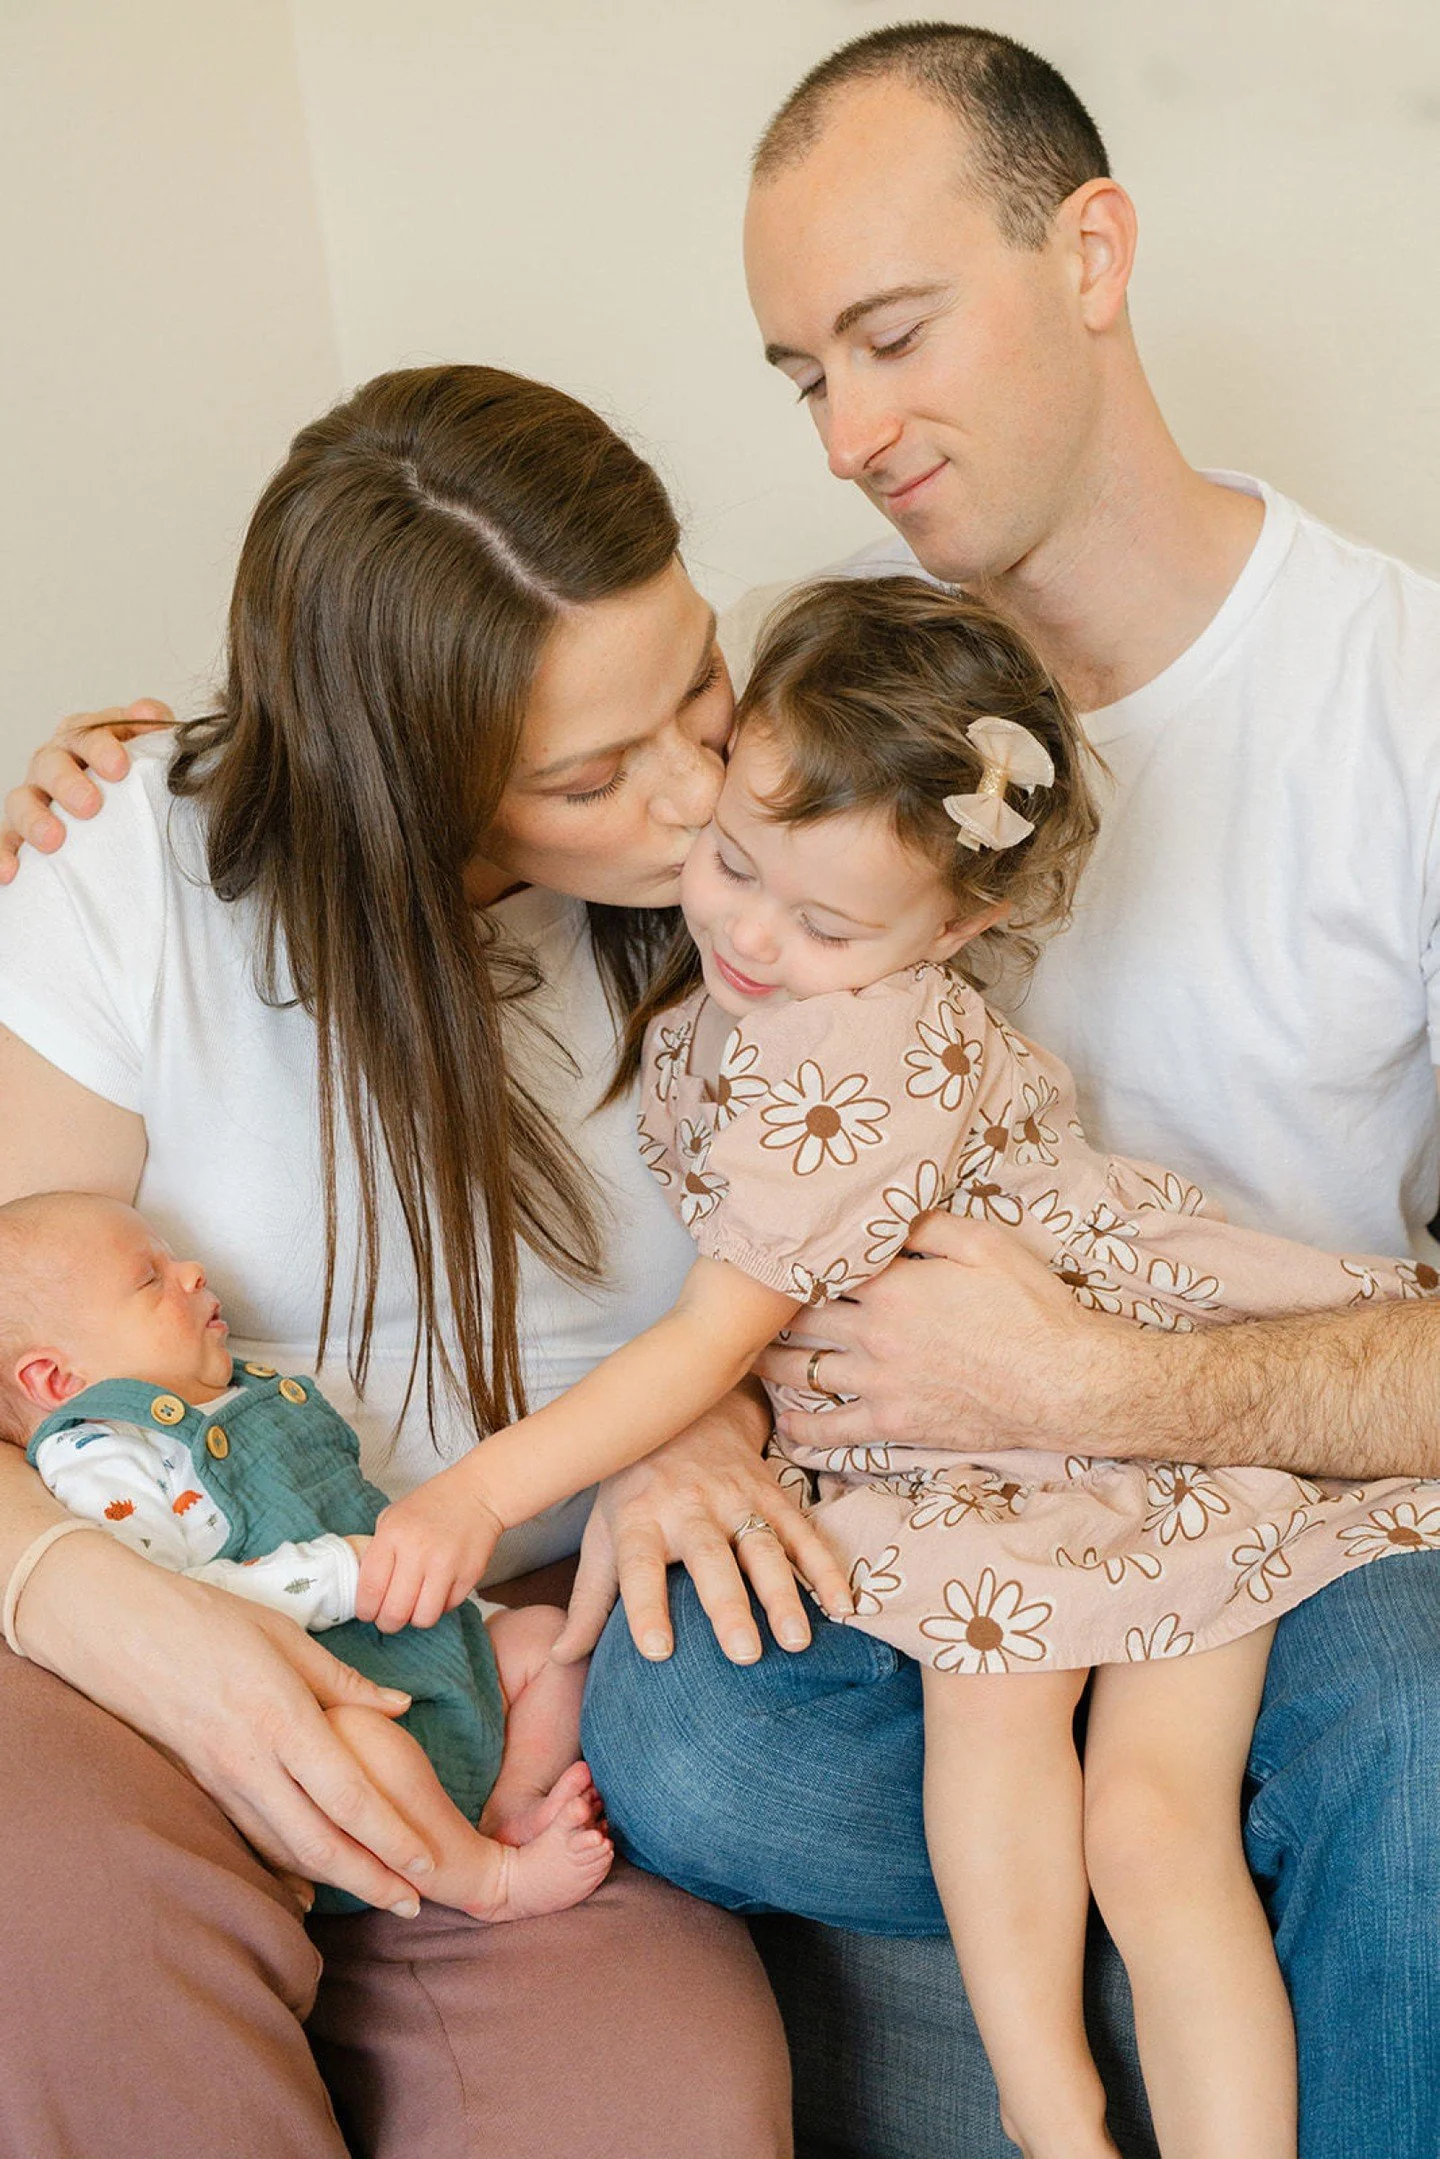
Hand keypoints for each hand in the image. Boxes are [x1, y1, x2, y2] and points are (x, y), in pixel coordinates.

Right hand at [0, 698, 174, 883]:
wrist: (124, 808)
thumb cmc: (134, 776)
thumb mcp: (148, 747)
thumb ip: (150, 728)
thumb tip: (149, 713)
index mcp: (82, 738)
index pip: (86, 733)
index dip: (100, 748)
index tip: (119, 767)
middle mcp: (53, 763)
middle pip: (50, 764)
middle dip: (68, 783)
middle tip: (90, 805)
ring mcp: (34, 796)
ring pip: (22, 801)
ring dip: (35, 819)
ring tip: (54, 841)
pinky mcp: (21, 831)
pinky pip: (7, 840)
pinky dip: (4, 854)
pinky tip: (11, 872)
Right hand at [16, 1530, 435, 1912]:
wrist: (117, 1633)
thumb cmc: (208, 1620)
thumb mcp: (285, 1636)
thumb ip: (343, 1681)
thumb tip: (401, 1706)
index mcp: (282, 1718)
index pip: (348, 1795)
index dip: (392, 1837)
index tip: (428, 1863)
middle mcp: (251, 1762)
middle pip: (319, 1842)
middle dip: (371, 1879)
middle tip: (413, 1904)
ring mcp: (220, 1782)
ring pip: (284, 1850)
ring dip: (335, 1880)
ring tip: (379, 1894)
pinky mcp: (200, 1788)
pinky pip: (251, 1839)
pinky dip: (286, 1866)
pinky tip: (311, 1884)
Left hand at [356, 1466, 503, 1632]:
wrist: (476, 1494)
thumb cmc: (429, 1506)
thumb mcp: (392, 1517)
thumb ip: (377, 1551)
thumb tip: (365, 1589)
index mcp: (392, 1535)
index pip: (370, 1589)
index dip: (365, 1610)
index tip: (368, 1613)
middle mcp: (418, 1551)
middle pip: (395, 1612)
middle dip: (388, 1623)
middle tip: (389, 1618)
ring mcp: (446, 1564)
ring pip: (423, 1618)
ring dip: (415, 1618)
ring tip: (415, 1606)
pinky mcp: (470, 1574)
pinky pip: (448, 1608)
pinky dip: (440, 1606)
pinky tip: (438, 1590)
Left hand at [552, 1388, 853, 1668]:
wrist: (686, 1409)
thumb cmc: (633, 1486)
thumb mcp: (603, 1533)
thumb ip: (589, 1600)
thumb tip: (558, 1660)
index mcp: (638, 1518)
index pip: (638, 1566)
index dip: (646, 1606)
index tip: (656, 1652)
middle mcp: (688, 1506)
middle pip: (709, 1557)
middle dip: (728, 1605)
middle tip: (744, 1655)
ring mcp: (736, 1497)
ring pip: (762, 1545)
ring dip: (782, 1593)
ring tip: (797, 1641)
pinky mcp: (772, 1493)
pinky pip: (803, 1532)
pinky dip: (825, 1567)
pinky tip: (844, 1606)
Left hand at [756, 1212, 1131, 1454]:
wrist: (1063, 1382)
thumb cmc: (1031, 1309)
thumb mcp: (985, 1244)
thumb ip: (928, 1224)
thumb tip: (887, 1211)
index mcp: (892, 1286)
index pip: (824, 1268)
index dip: (797, 1261)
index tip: (773, 1258)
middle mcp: (874, 1335)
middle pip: (801, 1319)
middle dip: (770, 1312)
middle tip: (744, 1306)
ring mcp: (879, 1383)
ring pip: (803, 1371)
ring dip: (771, 1363)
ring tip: (749, 1355)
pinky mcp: (894, 1424)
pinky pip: (833, 1430)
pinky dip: (803, 1428)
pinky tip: (786, 1422)